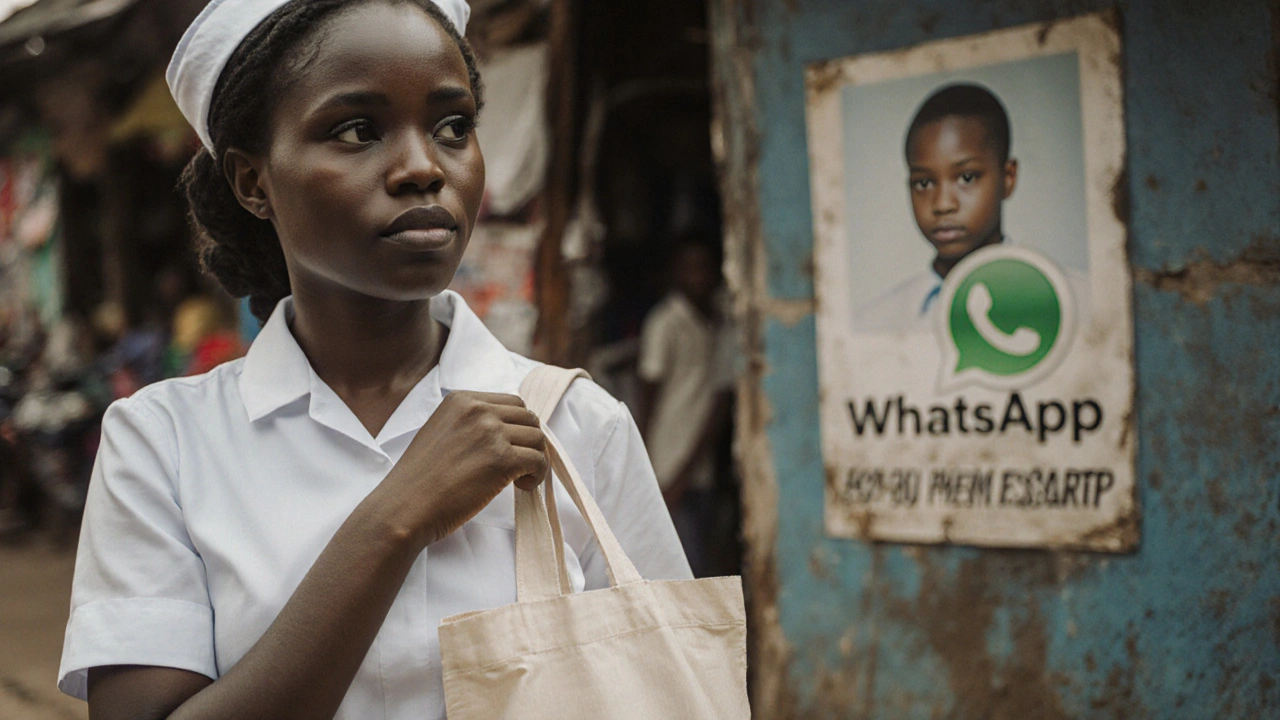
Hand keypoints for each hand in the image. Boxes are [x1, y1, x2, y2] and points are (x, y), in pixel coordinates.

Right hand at [381, 391, 547, 546]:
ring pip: (538, 438)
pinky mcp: (501, 459)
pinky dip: (537, 475)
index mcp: (461, 399)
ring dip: (534, 459)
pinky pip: (538, 460)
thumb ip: (470, 424)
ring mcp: (490, 432)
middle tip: (518, 465)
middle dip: (528, 442)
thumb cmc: (420, 480)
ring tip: (519, 478)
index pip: (512, 402)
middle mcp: (477, 409)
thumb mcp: (441, 432)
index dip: (518, 427)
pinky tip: (521, 486)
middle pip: (528, 418)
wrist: (404, 507)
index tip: (511, 447)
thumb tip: (507, 430)